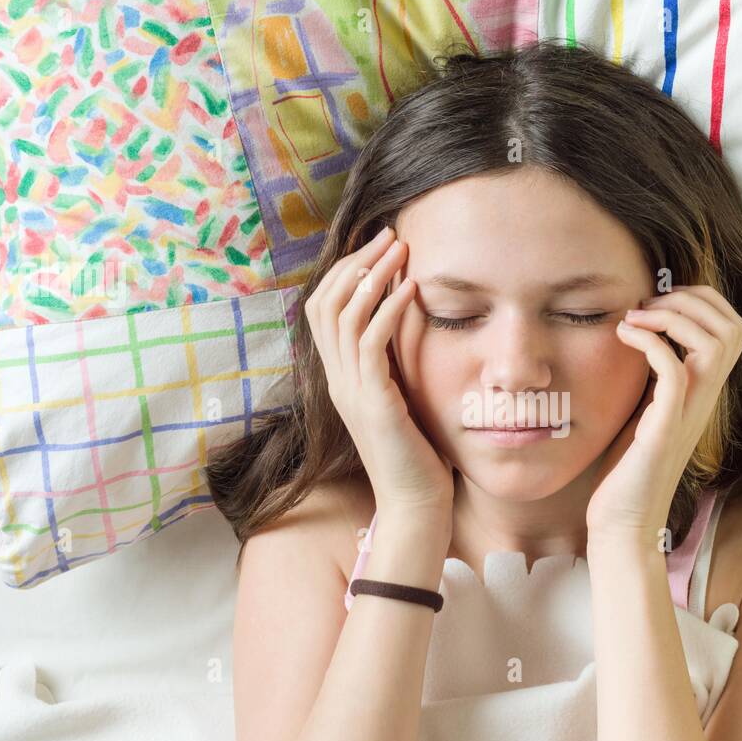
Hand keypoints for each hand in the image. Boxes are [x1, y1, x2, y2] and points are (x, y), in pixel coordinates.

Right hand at [303, 225, 454, 521]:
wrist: (415, 504)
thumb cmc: (417, 454)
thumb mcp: (401, 398)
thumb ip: (394, 365)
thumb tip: (408, 328)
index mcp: (341, 377)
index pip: (324, 310)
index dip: (345, 272)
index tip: (377, 248)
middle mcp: (338, 380)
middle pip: (327, 302)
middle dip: (356, 262)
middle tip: (389, 235)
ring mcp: (352, 391)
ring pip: (344, 316)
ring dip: (372, 276)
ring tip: (400, 250)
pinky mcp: (374, 403)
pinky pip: (370, 344)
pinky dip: (389, 310)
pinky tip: (411, 290)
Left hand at [585, 286, 741, 538]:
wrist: (623, 522)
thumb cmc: (629, 468)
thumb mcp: (647, 408)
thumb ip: (656, 375)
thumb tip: (644, 334)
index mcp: (704, 390)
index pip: (733, 327)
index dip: (702, 300)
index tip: (657, 303)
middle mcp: (705, 398)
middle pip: (734, 327)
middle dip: (692, 299)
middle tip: (647, 306)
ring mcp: (689, 413)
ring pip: (715, 343)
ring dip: (673, 316)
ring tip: (635, 318)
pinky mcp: (665, 428)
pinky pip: (674, 370)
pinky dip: (651, 342)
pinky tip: (625, 337)